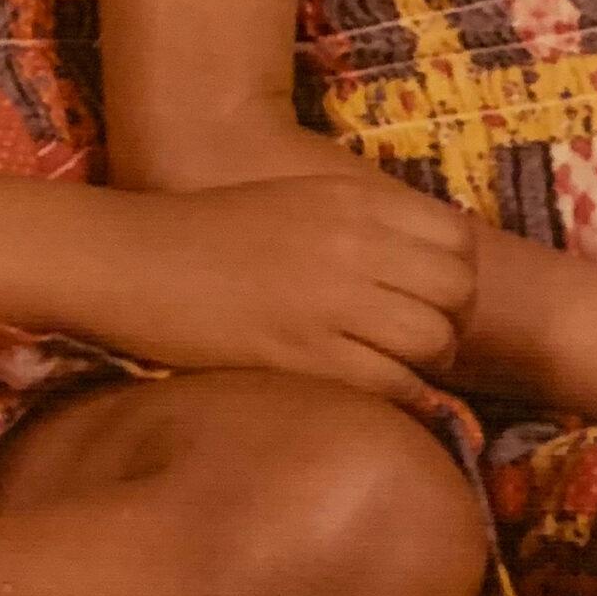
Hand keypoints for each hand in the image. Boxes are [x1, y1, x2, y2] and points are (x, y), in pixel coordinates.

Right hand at [104, 177, 477, 405]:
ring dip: (428, 363)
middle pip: (456, 290)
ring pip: (432, 339)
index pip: (457, 238)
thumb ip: (364, 223)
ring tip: (400, 368)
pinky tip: (374, 393)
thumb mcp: (301, 201)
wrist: (137, 259)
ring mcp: (331, 299)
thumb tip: (425, 263)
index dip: (458, 275)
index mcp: (354, 200)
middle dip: (453, 321)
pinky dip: (398, 396)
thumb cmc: (212, 232)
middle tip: (425, 341)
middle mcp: (354, 243)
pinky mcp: (304, 353)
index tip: (436, 296)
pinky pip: (389, 383)